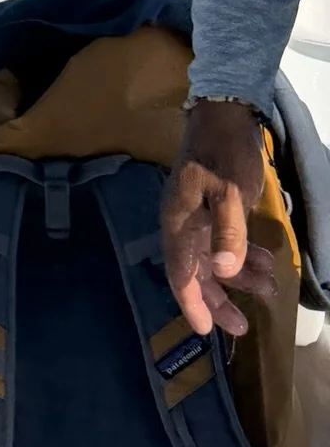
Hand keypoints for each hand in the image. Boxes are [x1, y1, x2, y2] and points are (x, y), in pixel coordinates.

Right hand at [160, 100, 276, 336]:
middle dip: (218, 301)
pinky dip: (243, 257)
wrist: (222, 116)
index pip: (180, 273)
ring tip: (267, 290)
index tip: (206, 330)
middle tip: (241, 327)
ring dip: (238, 279)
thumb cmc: (224, 154)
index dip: (192, 303)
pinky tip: (265, 263)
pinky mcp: (211, 210)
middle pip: (196, 273)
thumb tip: (224, 272)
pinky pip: (224, 244)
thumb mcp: (230, 192)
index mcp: (179, 223)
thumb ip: (228, 232)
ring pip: (213, 261)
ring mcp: (196, 218)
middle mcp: (182, 225)